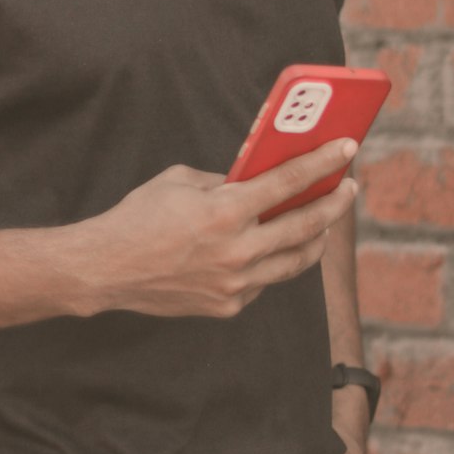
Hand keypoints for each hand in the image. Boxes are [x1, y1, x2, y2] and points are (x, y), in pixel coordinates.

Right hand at [82, 138, 358, 319]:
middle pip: (306, 226)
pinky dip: (273, 262)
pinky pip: (264, 281)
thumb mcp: (181, 181)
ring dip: (315, 239)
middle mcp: (237, 251)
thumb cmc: (139, 217)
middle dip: (334, 204)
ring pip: (294, 261)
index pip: (289, 181)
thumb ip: (224, 181)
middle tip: (348, 189)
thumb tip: (257, 180)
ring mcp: (235, 284)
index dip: (323, 162)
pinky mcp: (227, 305)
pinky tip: (275, 249)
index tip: (347, 148)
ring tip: (324, 223)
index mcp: (225, 211)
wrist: (105, 269)